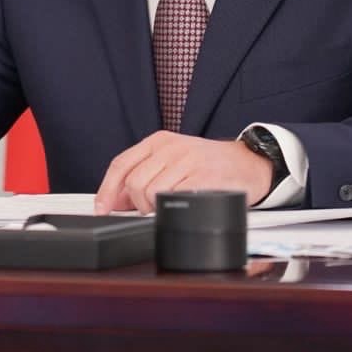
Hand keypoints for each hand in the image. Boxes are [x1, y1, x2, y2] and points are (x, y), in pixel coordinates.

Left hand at [93, 131, 272, 213]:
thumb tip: (114, 201)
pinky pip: (175, 199)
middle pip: (133, 182)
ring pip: (151, 193)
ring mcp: (188, 161)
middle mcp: (171, 147)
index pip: (121, 164)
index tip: (101, 208)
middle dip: (136, 205)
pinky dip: (172, 210)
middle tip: (150, 210)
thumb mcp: (172, 162)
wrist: (249, 163)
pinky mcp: (205, 177)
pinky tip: (182, 207)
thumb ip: (143, 177)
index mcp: (158, 141)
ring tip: (169, 208)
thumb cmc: (208, 165)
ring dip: (155, 210)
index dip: (107, 190)